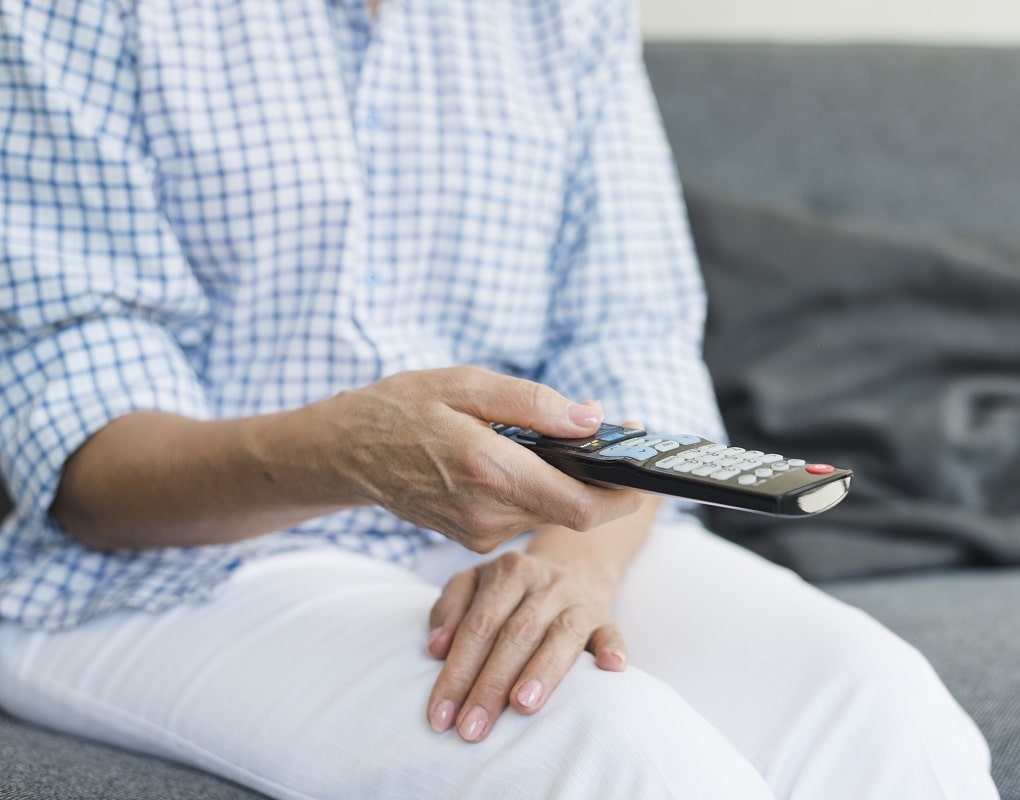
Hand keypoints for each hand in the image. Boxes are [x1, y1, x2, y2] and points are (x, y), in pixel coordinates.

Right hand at [316, 366, 642, 551]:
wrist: (344, 451)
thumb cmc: (403, 407)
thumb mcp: (467, 384)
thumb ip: (535, 405)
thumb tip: (594, 420)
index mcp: (488, 470)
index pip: (578, 506)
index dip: (623, 496)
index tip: (646, 473)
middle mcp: (485, 513)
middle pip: (571, 510)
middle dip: (602, 479)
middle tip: (618, 434)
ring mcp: (478, 532)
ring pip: (548, 511)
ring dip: (567, 480)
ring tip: (567, 438)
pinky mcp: (472, 538)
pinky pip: (523, 514)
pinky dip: (538, 488)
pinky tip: (527, 458)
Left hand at [425, 549, 627, 741]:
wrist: (569, 571)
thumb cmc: (509, 593)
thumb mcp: (473, 585)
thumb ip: (449, 610)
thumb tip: (436, 648)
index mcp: (509, 572)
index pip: (478, 626)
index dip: (457, 671)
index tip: (440, 716)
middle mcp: (546, 582)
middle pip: (516, 635)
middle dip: (491, 685)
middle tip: (471, 729)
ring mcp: (579, 600)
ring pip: (562, 635)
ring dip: (542, 671)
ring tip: (523, 707)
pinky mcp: (606, 618)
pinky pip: (612, 632)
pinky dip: (612, 649)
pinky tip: (610, 669)